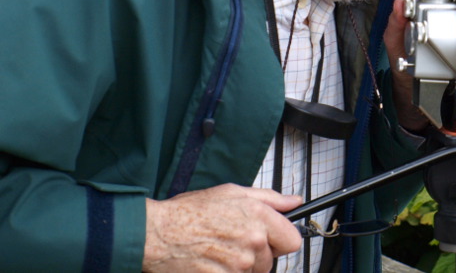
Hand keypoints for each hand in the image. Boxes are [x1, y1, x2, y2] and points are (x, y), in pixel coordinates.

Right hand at [143, 184, 302, 272]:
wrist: (158, 234)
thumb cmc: (190, 212)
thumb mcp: (232, 192)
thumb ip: (270, 198)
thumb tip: (294, 202)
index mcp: (258, 217)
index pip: (292, 241)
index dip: (281, 240)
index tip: (271, 240)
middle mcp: (252, 242)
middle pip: (271, 261)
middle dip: (256, 255)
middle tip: (232, 243)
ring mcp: (238, 265)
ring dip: (240, 267)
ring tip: (219, 252)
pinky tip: (212, 264)